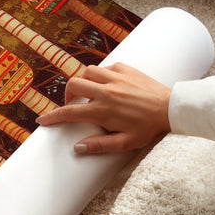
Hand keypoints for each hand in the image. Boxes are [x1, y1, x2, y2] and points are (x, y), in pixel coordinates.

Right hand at [36, 63, 171, 154]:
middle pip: (73, 85)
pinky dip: (100, 74)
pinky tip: (106, 84)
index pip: (69, 112)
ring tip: (88, 93)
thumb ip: (100, 145)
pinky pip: (105, 67)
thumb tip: (77, 148)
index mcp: (103, 110)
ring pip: (87, 72)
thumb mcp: (126, 143)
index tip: (42, 121)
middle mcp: (106, 91)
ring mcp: (115, 78)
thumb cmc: (149, 128)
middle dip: (67, 95)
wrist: (172, 108)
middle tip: (72, 105)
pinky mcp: (126, 69)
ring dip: (83, 82)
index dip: (52, 117)